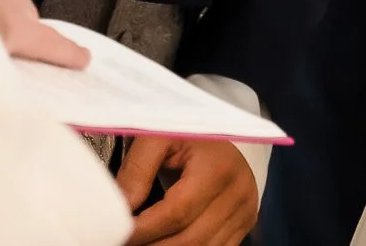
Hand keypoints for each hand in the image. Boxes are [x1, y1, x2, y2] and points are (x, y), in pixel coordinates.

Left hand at [117, 137, 258, 245]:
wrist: (216, 131)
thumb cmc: (186, 131)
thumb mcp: (158, 136)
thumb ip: (138, 169)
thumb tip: (122, 208)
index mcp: (218, 169)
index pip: (176, 212)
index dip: (145, 229)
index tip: (120, 233)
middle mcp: (238, 194)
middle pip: (189, 239)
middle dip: (152, 245)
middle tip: (126, 241)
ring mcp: (245, 212)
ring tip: (143, 242)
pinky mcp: (245, 224)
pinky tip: (164, 241)